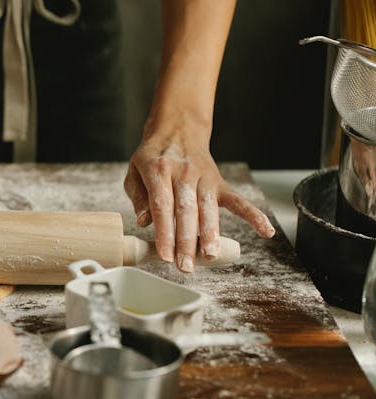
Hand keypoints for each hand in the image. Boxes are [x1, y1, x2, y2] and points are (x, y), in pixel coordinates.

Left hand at [124, 118, 274, 272]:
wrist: (177, 130)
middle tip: (185, 266)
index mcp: (159, 170)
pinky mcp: (219, 183)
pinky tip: (266, 231)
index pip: (162, 205)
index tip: (164, 256)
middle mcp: (184, 174)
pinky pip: (238, 200)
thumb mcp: (135, 171)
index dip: (163, 232)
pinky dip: (253, 215)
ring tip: (210, 256)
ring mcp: (204, 178)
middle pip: (186, 211)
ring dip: (210, 234)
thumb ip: (138, 197)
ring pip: (208, 209)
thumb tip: (145, 221)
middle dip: (186, 241)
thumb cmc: (153, 157)